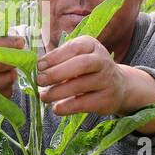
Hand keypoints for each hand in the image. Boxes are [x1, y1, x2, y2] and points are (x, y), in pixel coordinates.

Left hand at [36, 36, 154, 133]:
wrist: (118, 86)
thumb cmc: (88, 69)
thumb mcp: (77, 57)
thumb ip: (59, 59)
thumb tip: (36, 67)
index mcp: (91, 45)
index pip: (73, 48)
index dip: (55, 57)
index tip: (39, 66)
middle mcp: (102, 60)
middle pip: (80, 65)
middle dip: (57, 73)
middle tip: (39, 81)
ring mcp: (107, 80)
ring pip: (81, 85)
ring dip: (58, 92)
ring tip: (43, 96)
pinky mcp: (107, 99)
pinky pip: (85, 103)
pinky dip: (68, 106)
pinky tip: (56, 108)